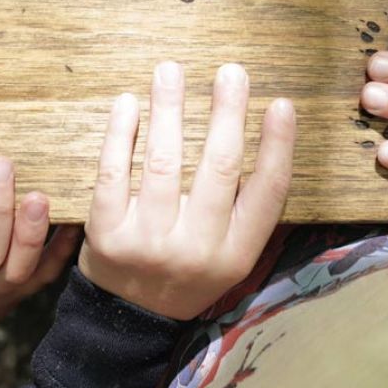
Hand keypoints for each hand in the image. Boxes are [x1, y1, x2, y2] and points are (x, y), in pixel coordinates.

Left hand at [79, 62, 294, 319]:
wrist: (126, 317)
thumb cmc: (183, 270)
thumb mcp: (226, 255)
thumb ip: (242, 209)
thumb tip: (266, 134)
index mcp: (236, 254)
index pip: (268, 194)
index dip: (278, 147)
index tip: (281, 103)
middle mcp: (197, 249)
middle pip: (219, 169)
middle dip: (226, 114)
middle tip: (230, 71)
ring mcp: (149, 242)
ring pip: (163, 162)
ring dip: (168, 109)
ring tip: (171, 70)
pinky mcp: (106, 234)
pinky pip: (113, 173)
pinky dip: (120, 134)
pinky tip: (127, 103)